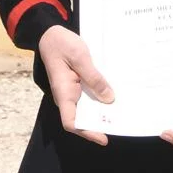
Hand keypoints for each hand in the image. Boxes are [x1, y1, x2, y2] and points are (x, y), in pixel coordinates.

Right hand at [39, 25, 113, 145]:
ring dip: (102, 111)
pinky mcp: (79, 83)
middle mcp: (68, 95)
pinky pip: (90, 95)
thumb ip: (94, 78)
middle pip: (82, 118)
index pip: (71, 121)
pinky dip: (102, 97)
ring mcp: (73, 90)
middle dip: (99, 124)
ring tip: (122, 114)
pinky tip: (116, 96)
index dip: (87, 132)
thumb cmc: (62, 44)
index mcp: (63, 92)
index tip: (104, 138)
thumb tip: (109, 98)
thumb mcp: (80, 57)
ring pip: (88, 107)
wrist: (51, 34)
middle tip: (121, 125)